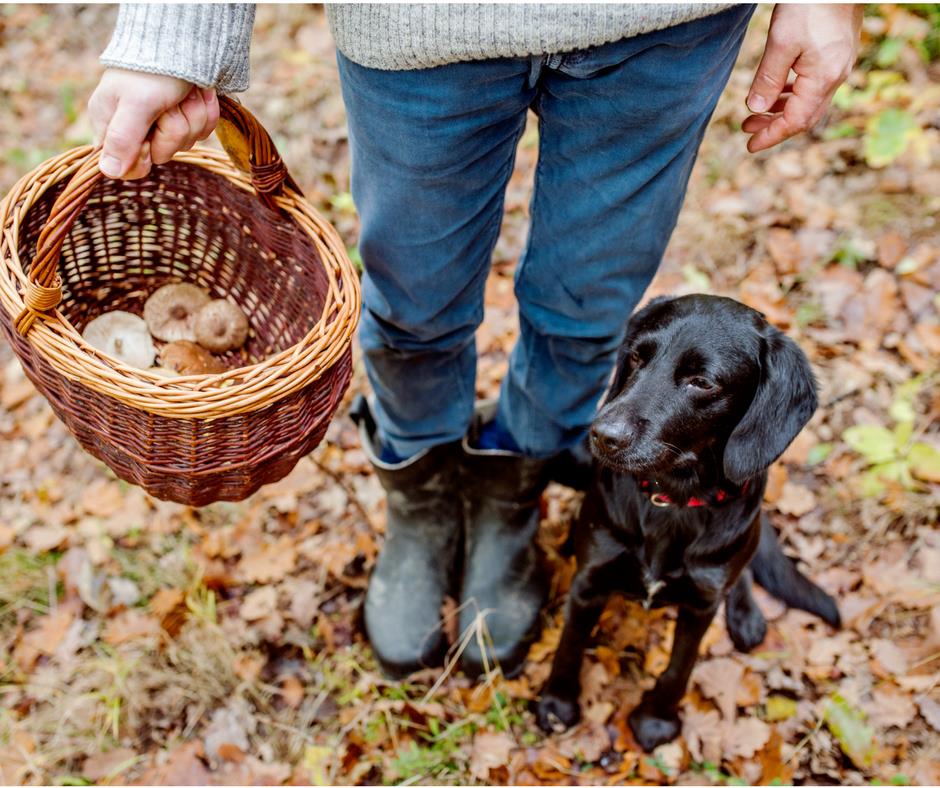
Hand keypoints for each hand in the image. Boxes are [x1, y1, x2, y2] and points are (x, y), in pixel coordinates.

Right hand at [88, 68, 219, 178]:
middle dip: (173, 130)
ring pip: (186, 143)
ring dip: (191, 117)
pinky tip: (198, 94)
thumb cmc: (153, 71)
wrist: (185, 41)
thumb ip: (122, 139)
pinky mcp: (187, 117)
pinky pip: (202, 131)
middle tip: (168, 105)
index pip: (126, 168)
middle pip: (162, 155)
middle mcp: (136, 128)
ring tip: (182, 94)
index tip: (148, 142)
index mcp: (111, 125)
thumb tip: (108, 172)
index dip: (143, 159)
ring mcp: (164, 124)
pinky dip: (204, 112)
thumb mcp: (135, 105)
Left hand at [743, 4, 861, 152]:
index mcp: (823, 78)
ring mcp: (840, 64)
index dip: (771, 136)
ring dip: (782, 109)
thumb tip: (755, 109)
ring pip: (810, 100)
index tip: (750, 146)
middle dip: (774, 126)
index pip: (795, 121)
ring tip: (756, 112)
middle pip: (805, 116)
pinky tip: (778, 90)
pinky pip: (815, 84)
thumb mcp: (781, 43)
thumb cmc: (810, 4)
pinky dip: (793, 93)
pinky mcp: (838, 52)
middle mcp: (836, 75)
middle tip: (747, 128)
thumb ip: (768, 79)